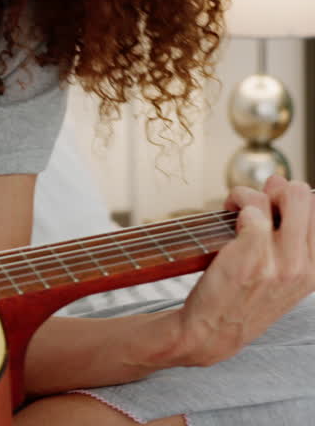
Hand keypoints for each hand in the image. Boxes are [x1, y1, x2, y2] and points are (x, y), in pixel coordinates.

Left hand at [171, 175, 314, 365]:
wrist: (211, 332)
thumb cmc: (240, 300)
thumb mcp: (278, 274)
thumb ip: (286, 231)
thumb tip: (281, 181)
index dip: (290, 198)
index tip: (271, 207)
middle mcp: (302, 265)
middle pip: (303, 194)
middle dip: (274, 188)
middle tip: (253, 203)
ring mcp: (278, 260)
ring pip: (278, 195)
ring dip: (248, 193)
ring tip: (234, 207)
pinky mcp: (250, 254)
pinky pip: (251, 208)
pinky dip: (235, 203)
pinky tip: (224, 214)